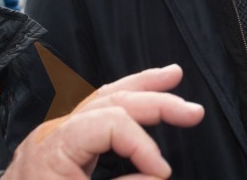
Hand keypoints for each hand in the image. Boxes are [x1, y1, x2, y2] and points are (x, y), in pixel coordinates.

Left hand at [3, 64, 203, 179]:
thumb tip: (155, 176)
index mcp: (54, 147)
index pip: (111, 123)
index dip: (143, 144)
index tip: (162, 173)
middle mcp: (53, 132)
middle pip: (112, 100)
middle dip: (156, 100)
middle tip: (193, 112)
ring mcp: (54, 135)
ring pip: (102, 96)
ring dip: (141, 87)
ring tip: (172, 76)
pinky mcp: (58, 145)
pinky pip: (94, 111)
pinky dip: (122, 101)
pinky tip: (139, 95)